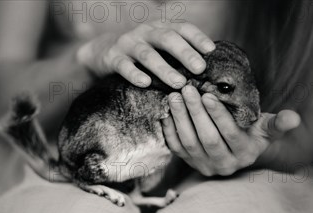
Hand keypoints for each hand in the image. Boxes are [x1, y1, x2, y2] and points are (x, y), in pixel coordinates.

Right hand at [76, 22, 215, 88]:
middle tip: (200, 68)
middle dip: (185, 53)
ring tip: (179, 83)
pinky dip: (134, 74)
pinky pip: (124, 66)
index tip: (211, 51)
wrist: (101, 52)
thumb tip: (209, 72)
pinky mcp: (112, 57)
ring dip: (164, 68)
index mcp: (160, 28)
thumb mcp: (159, 48)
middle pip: (167, 39)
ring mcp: (128, 43)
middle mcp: (145, 32)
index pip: (182, 28)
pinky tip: (145, 83)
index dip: (197, 38)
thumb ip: (178, 55)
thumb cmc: (140, 54)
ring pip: (148, 54)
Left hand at [162, 86, 300, 175]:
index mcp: (245, 154)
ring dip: (180, 119)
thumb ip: (279, 123)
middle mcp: (224, 165)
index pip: (230, 134)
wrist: (235, 150)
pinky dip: (168, 129)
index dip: (218, 115)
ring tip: (174, 96)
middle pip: (207, 138)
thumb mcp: (267, 127)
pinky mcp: (188, 163)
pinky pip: (175, 147)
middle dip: (195, 113)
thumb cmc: (253, 132)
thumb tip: (294, 118)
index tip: (208, 94)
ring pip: (188, 142)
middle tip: (186, 89)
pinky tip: (165, 110)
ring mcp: (204, 166)